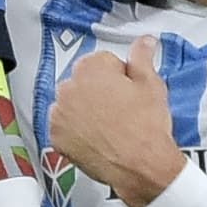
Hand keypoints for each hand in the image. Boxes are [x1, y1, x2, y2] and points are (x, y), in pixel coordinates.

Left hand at [39, 49, 182, 203]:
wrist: (140, 164)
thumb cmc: (145, 127)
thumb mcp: (150, 84)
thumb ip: (142, 57)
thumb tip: (143, 42)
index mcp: (90, 68)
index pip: (102, 61)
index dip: (119, 76)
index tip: (126, 88)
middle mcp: (68, 88)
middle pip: (84, 81)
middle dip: (99, 91)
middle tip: (121, 108)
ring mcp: (59, 113)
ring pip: (72, 104)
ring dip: (85, 109)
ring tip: (109, 124)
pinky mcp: (55, 136)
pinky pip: (63, 126)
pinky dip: (75, 129)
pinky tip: (96, 136)